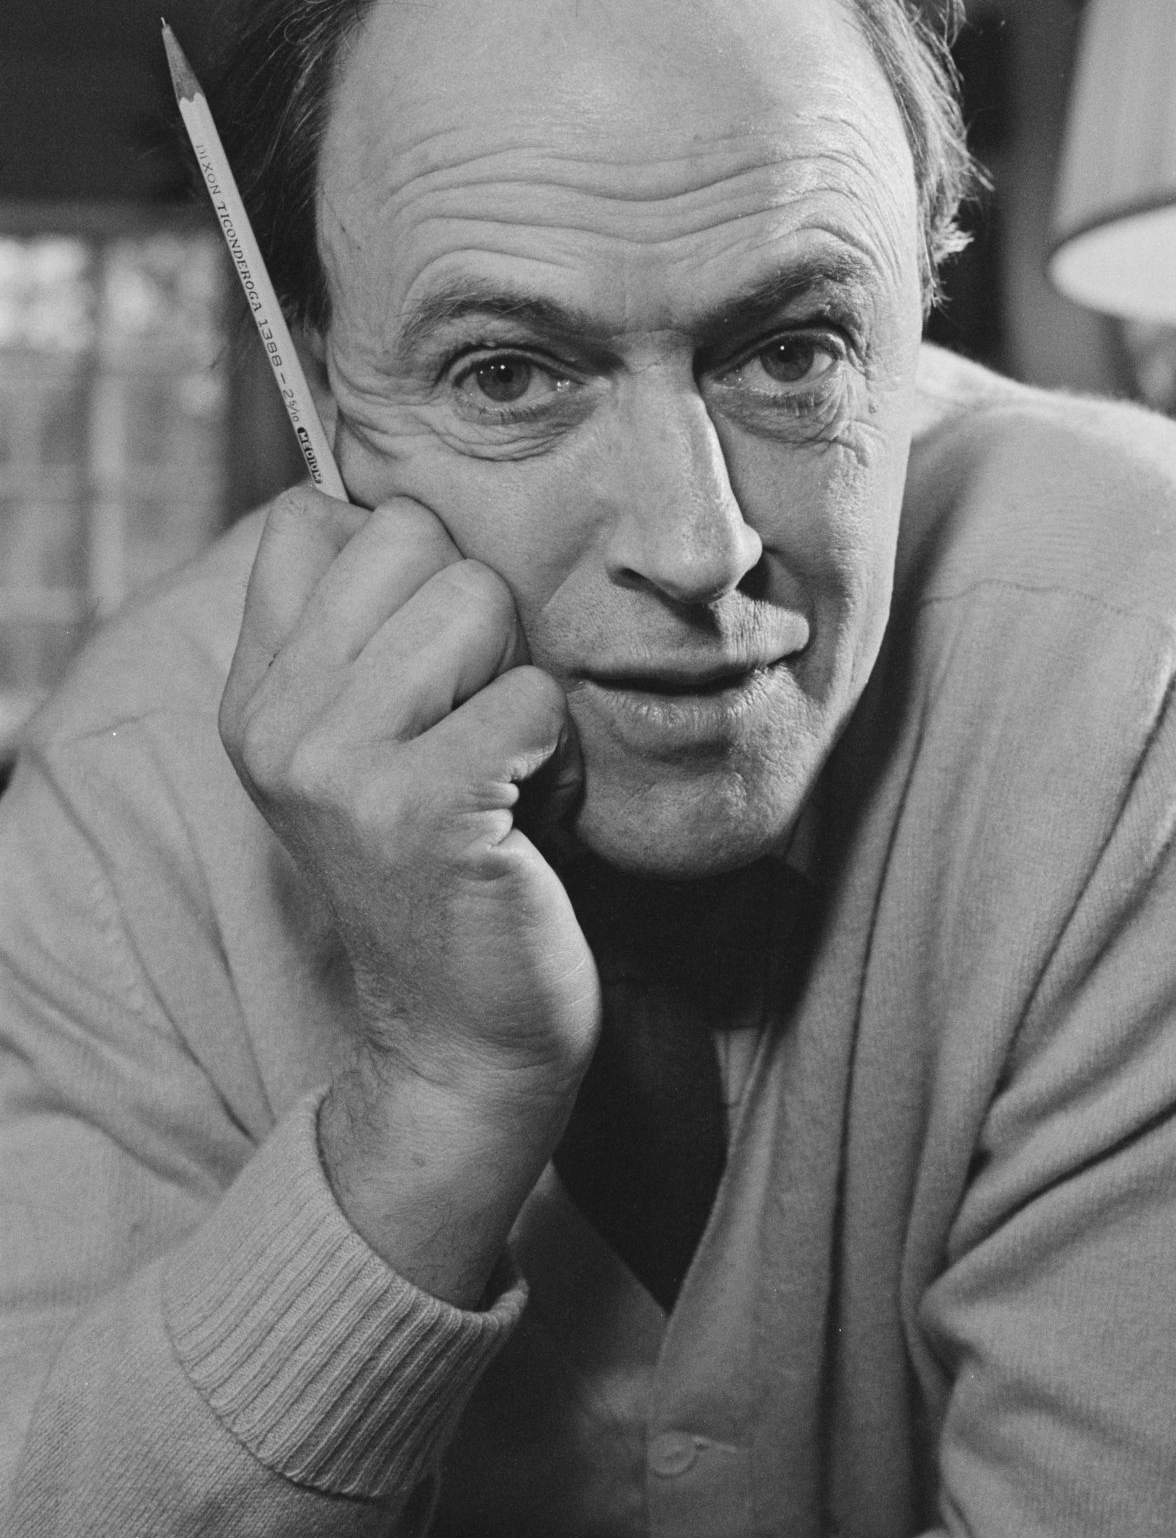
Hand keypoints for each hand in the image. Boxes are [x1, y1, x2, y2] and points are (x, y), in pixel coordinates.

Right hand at [219, 487, 598, 1300]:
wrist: (462, 1037)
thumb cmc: (447, 865)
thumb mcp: (367, 743)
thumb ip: (363, 631)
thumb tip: (406, 499)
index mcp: (255, 694)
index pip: (309, 516)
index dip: (403, 556)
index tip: (427, 654)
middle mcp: (275, 723)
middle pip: (410, 534)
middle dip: (478, 609)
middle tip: (473, 717)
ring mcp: (338, 768)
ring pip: (478, 598)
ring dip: (520, 674)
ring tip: (499, 759)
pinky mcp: (421, 810)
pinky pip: (534, 692)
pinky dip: (559, 745)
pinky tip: (529, 807)